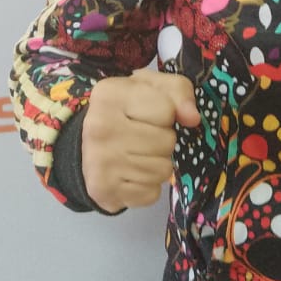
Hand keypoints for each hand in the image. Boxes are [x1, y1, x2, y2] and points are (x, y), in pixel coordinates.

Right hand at [81, 66, 199, 212]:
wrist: (88, 148)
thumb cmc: (125, 112)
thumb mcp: (150, 88)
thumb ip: (177, 90)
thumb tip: (193, 118)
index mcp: (109, 94)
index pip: (167, 109)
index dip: (167, 113)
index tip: (149, 114)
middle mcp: (99, 127)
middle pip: (167, 141)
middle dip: (164, 140)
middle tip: (145, 137)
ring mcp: (99, 162)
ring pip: (163, 170)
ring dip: (158, 164)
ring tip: (139, 155)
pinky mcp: (104, 191)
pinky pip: (152, 193)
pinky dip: (148, 186)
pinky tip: (132, 174)